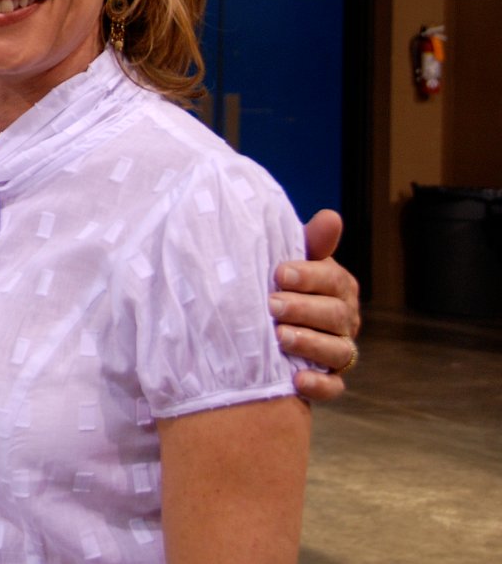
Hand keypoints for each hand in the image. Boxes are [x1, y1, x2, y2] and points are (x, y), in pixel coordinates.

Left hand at [270, 209, 360, 401]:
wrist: (262, 328)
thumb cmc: (278, 287)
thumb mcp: (289, 261)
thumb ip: (310, 243)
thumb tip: (332, 217)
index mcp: (337, 287)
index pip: (333, 280)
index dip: (309, 276)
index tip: (279, 273)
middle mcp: (344, 319)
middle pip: (335, 315)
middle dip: (304, 309)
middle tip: (272, 306)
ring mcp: (338, 351)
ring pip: (337, 351)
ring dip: (310, 344)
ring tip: (280, 337)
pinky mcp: (328, 379)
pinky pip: (333, 387)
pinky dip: (318, 385)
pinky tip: (297, 379)